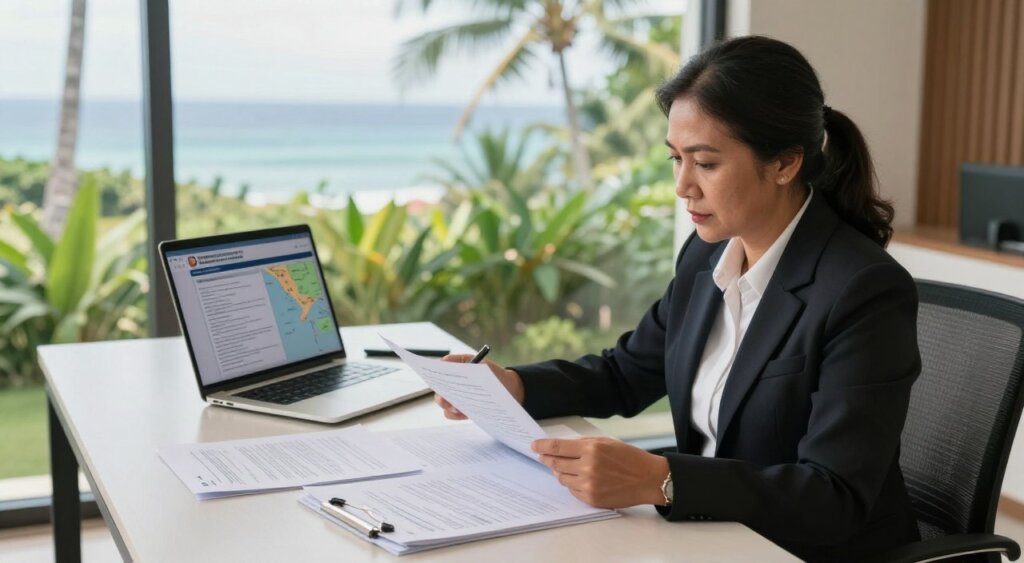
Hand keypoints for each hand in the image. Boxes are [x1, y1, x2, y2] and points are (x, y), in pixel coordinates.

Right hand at [433, 354, 524, 419]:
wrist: (511, 391)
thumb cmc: (495, 375)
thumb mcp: (482, 364)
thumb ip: (463, 362)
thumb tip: (443, 361)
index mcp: (457, 368)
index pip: (440, 369)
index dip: (434, 373)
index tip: (436, 378)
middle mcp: (454, 383)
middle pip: (438, 388)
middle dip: (441, 393)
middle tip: (443, 397)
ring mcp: (457, 397)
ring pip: (444, 403)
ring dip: (448, 405)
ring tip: (456, 406)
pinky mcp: (462, 410)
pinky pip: (452, 414)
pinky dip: (455, 414)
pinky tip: (463, 413)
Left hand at [532, 437, 669, 508]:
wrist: (647, 479)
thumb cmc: (628, 457)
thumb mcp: (606, 442)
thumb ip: (583, 444)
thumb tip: (560, 447)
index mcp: (591, 449)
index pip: (558, 447)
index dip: (543, 446)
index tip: (534, 445)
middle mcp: (588, 467)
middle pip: (556, 463)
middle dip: (547, 459)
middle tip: (542, 456)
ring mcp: (589, 485)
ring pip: (562, 478)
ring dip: (559, 472)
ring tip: (565, 467)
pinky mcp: (591, 499)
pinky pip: (572, 490)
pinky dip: (571, 483)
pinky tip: (578, 478)